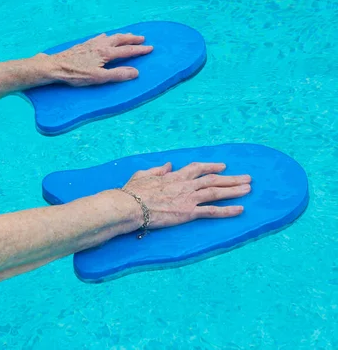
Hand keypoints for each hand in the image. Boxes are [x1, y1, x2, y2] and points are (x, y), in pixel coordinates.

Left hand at [44, 33, 153, 86]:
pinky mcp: (83, 45)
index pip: (127, 51)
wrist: (56, 66)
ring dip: (121, 36)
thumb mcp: (99, 78)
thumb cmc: (76, 74)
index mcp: (106, 53)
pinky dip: (107, 36)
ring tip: (127, 35)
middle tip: (142, 38)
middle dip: (132, 39)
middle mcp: (100, 45)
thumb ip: (118, 75)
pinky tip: (104, 37)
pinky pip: (100, 37)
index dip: (139, 50)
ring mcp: (91, 43)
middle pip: (120, 39)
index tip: (150, 48)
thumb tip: (135, 72)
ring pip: (110, 37)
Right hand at [122, 162, 251, 228]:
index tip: (223, 166)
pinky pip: (212, 211)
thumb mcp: (143, 175)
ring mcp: (189, 199)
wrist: (131, 205)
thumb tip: (169, 165)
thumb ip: (158, 170)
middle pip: (213, 179)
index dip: (212, 166)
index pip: (198, 168)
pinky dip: (228, 210)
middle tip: (247, 178)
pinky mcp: (189, 212)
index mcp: (175, 176)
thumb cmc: (133, 192)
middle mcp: (186, 185)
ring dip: (234, 191)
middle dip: (231, 178)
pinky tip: (240, 210)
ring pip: (216, 192)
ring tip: (249, 190)